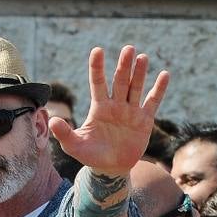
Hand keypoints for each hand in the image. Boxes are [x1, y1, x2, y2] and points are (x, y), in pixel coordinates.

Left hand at [50, 45, 168, 176]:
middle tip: (128, 48)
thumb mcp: (74, 146)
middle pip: (119, 81)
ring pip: (135, 88)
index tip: (97, 50)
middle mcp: (115, 105)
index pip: (97, 83)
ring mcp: (131, 111)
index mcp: (99, 108)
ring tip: (142, 57)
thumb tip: (52, 120)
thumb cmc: (90, 155)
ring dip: (139, 73)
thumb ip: (64, 133)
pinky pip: (152, 102)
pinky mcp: (144, 120)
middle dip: (123, 66)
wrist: (110, 168)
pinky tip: (164, 75)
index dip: (97, 67)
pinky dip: (158, 89)